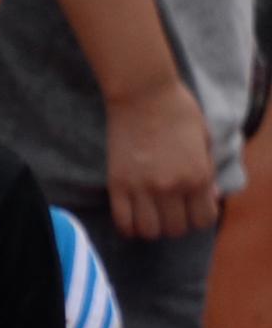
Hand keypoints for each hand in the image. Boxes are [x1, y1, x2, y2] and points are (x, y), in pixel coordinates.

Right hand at [106, 74, 219, 237]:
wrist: (143, 96)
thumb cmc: (179, 112)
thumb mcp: (204, 140)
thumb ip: (208, 171)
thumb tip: (210, 197)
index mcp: (197, 175)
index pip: (203, 219)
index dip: (200, 217)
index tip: (194, 209)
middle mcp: (171, 187)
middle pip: (174, 229)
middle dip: (176, 224)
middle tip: (172, 211)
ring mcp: (142, 188)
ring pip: (148, 231)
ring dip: (153, 228)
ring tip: (152, 215)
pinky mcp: (118, 186)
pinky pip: (123, 222)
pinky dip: (130, 227)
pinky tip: (134, 217)